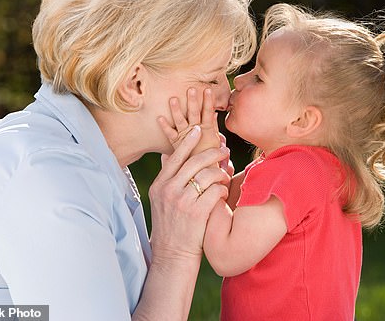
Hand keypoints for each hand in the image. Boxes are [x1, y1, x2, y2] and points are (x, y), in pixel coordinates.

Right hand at [148, 126, 230, 261]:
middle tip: (224, 151)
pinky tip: (223, 195)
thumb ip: (166, 177)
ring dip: (220, 174)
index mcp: (160, 185)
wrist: (172, 255)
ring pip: (208, 175)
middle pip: (195, 161)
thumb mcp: (160, 200)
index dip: (188, 141)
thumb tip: (167, 155)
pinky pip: (215, 191)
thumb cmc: (171, 225)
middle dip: (213, 153)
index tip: (199, 130)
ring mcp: (182, 201)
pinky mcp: (196, 212)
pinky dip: (222, 191)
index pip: (175, 156)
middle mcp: (169, 190)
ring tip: (224, 178)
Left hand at [158, 88, 221, 155]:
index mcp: (206, 129)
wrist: (203, 172)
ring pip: (181, 121)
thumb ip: (213, 126)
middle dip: (193, 101)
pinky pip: (169, 134)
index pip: (208, 112)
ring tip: (173, 99)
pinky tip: (159, 118)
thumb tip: (215, 113)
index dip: (208, 101)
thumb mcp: (214, 139)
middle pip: (194, 113)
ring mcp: (185, 136)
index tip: (208, 89)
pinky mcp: (176, 143)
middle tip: (191, 89)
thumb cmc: (209, 154)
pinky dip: (164, 126)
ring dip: (177, 110)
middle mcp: (196, 131)